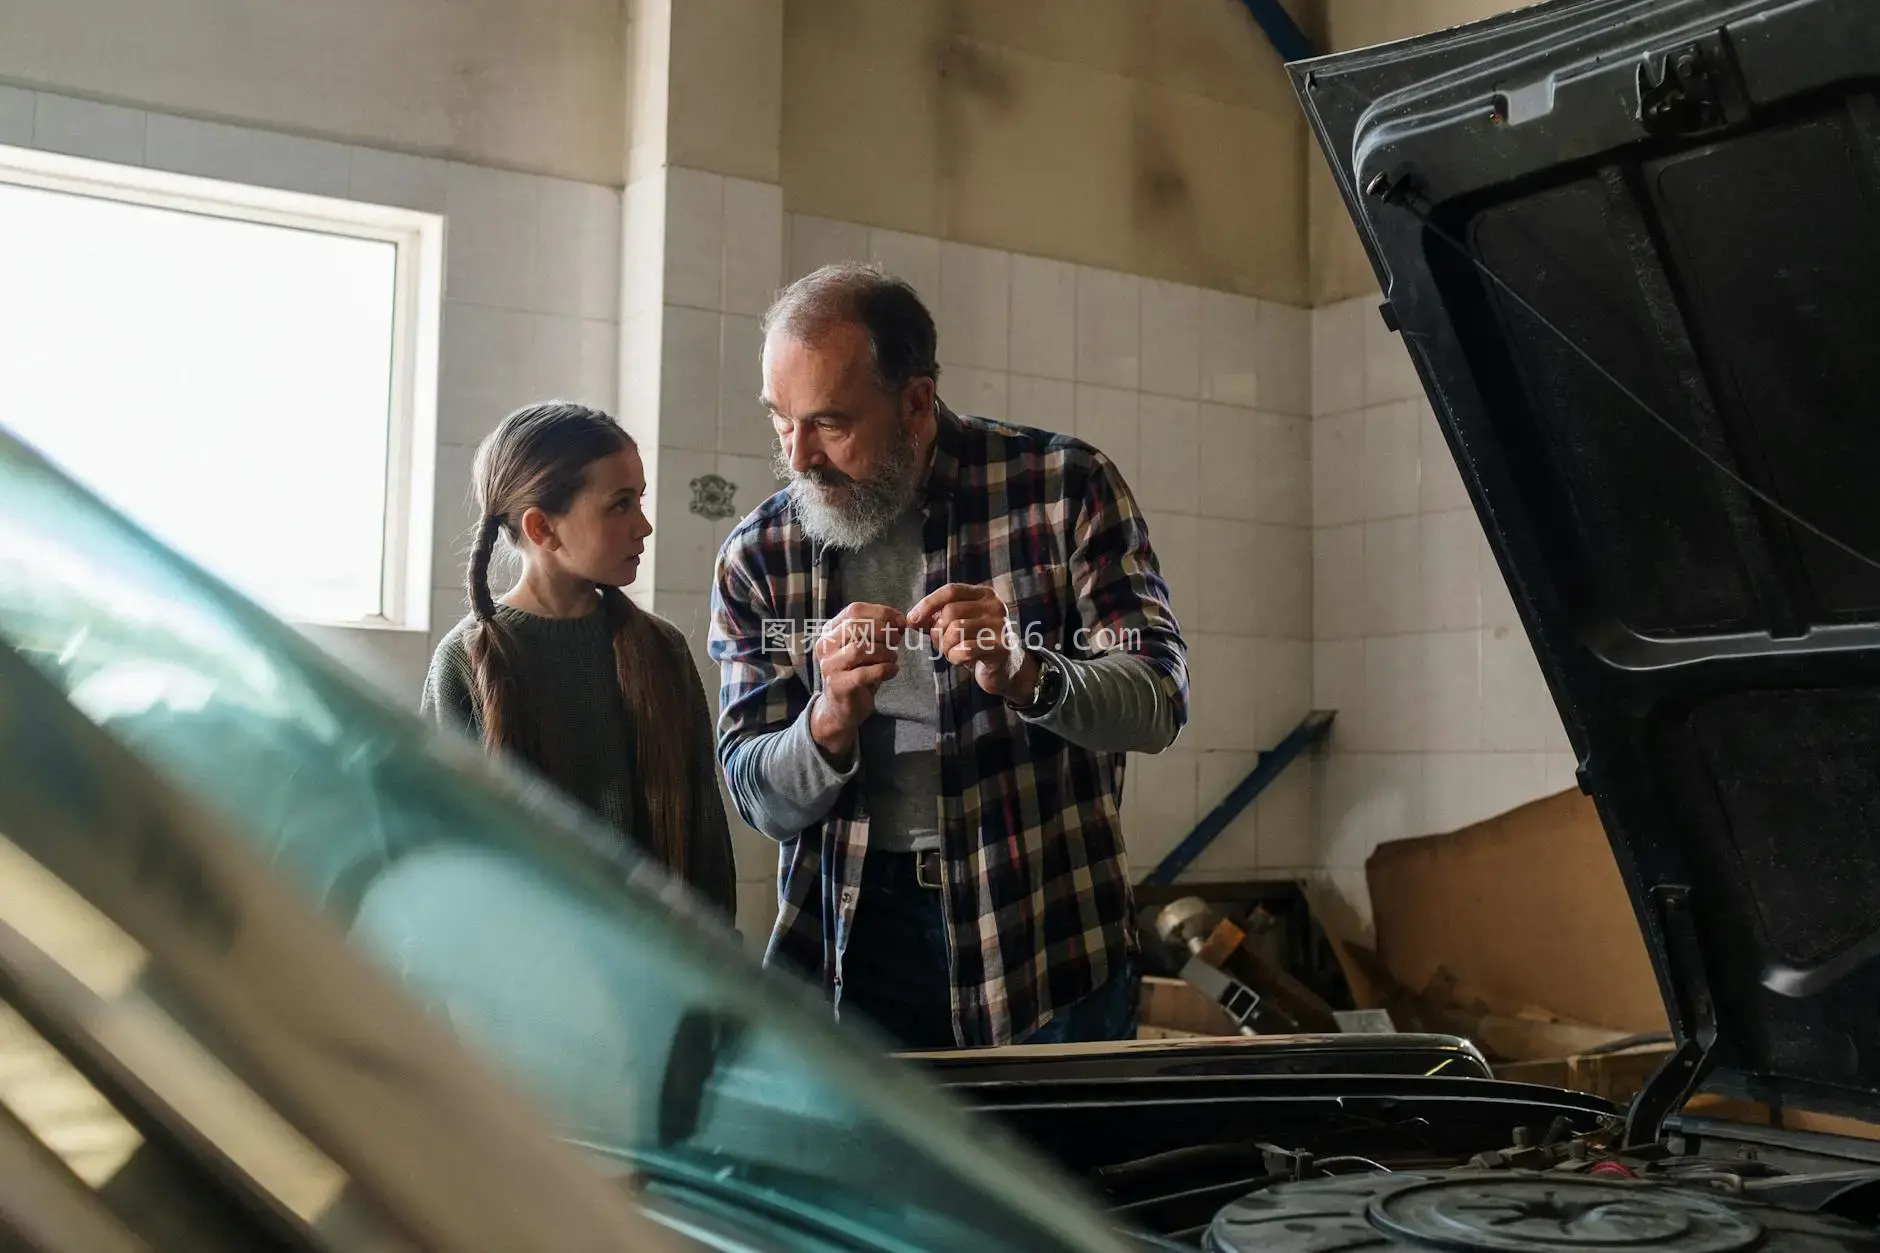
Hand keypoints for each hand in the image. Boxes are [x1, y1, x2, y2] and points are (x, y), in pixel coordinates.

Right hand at [808, 602, 904, 760]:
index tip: (900, 621)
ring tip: (893, 658)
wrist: (841, 709)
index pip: (855, 610)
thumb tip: (900, 621)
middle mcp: (825, 645)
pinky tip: (892, 671)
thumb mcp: (865, 649)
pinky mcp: (837, 685)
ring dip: (884, 652)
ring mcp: (829, 666)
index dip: (881, 612)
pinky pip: (864, 673)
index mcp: (830, 631)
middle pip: (856, 626)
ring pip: (860, 649)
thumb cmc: (856, 674)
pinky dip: (884, 670)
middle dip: (883, 630)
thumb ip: (878, 633)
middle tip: (897, 640)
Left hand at [907, 583, 1039, 701]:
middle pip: (950, 611)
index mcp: (984, 595)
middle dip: (937, 631)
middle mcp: (996, 606)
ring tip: (952, 653)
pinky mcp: (1001, 648)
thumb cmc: (976, 644)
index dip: (927, 604)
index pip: (951, 590)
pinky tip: (961, 661)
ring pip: (956, 630)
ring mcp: (1001, 626)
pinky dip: (955, 658)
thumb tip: (912, 619)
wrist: (1006, 669)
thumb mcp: (956, 625)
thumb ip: (936, 618)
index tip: (912, 620)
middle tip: (942, 644)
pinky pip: (965, 650)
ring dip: (945, 647)